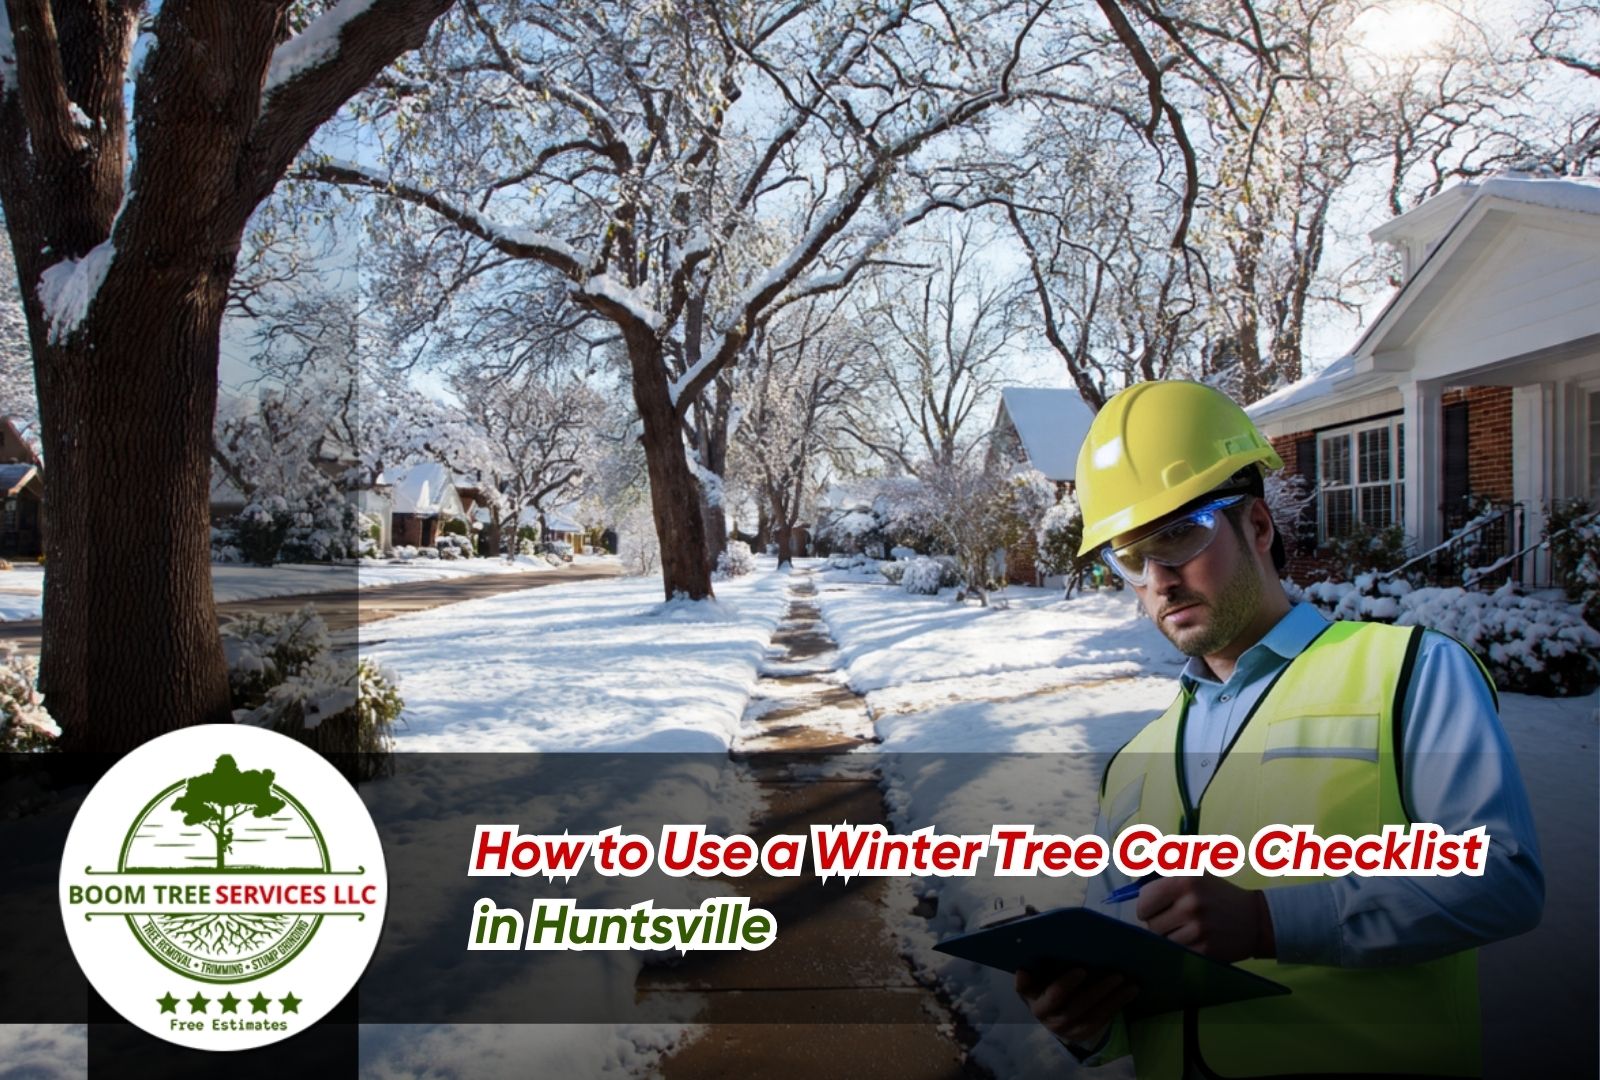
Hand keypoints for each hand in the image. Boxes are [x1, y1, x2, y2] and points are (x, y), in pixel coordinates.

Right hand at [1015, 966, 1137, 1047]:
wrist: (1047, 1012)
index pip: (1052, 995)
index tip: (1081, 970)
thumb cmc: (1039, 987)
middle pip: (1077, 1006)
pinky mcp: (1083, 1034)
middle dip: (1098, 990)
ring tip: (1130, 985)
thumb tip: (1023, 970)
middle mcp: (1053, 1021)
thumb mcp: (1031, 982)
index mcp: (1038, 1006)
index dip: (1065, 984)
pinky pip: (1102, 1021)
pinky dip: (1116, 1006)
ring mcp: (1069, 1030)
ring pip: (1094, 1016)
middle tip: (1116, 975)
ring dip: (1114, 1000)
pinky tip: (1129, 993)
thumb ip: (1029, 976)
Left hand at [1135, 876, 1274, 961]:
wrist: (1255, 920)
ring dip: (1170, 937)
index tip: (1154, 907)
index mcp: (1185, 880)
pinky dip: (1182, 948)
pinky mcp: (1205, 950)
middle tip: (1175, 919)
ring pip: (1162, 940)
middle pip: (1150, 923)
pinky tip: (1196, 940)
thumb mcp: (1195, 874)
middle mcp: (1191, 903)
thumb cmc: (1218, 895)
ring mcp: (1198, 929)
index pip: (1144, 899)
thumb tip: (1130, 886)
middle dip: (1158, 922)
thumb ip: (1163, 874)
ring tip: (1186, 929)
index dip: (1147, 905)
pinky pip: (1177, 952)